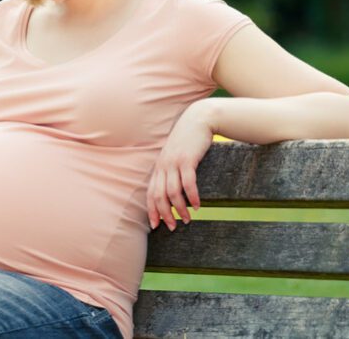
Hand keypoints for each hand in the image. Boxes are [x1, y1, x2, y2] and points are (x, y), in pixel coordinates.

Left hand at [147, 100, 214, 230]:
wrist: (198, 119)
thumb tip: (173, 190)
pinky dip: (192, 197)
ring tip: (187, 220)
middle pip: (159, 196)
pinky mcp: (187, 160)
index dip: (151, 210)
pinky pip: (188, 183)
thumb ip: (171, 169)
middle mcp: (163, 165)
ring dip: (180, 209)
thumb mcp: (175, 154)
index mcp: (159, 166)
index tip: (155, 225)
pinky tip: (197, 205)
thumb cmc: (188, 140)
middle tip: (172, 227)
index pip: (150, 192)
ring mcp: (174, 162)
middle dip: (164, 214)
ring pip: (172, 192)